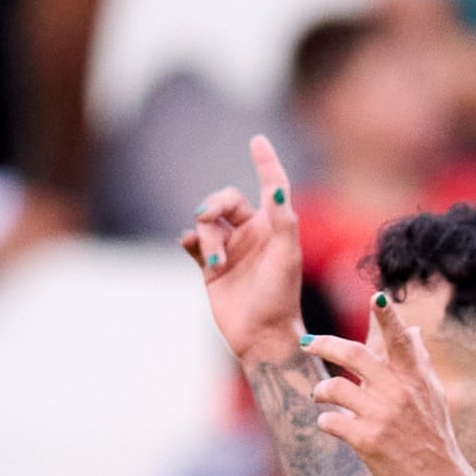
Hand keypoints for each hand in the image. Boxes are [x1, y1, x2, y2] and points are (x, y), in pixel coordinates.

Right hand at [180, 136, 309, 362]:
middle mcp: (252, 233)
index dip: (265, 162)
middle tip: (206, 219)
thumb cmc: (280, 296)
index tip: (257, 140)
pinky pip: (192, 242)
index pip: (270, 185)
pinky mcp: (210, 267)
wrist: (261, 335)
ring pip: (205, 221)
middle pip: (224, 199)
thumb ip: (282, 219)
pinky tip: (188, 247)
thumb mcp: (287, 256)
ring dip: (204, 236)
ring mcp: (230, 249)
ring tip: (214, 262)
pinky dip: (189, 240)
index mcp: (275, 226)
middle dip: (212, 205)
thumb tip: (278, 186)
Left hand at [303, 305, 475, 475]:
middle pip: (353, 354)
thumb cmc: (433, 438)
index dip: (388, 317)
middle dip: (323, 344)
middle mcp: (398, 392)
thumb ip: (418, 361)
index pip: (399, 340)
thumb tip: (412, 329)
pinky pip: (330, 421)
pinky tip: (331, 425)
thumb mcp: (432, 395)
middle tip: (306, 342)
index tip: (377, 296)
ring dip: (320, 391)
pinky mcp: (367, 440)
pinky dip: (326, 421)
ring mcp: (382, 416)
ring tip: (320, 397)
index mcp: (415, 379)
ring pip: (333, 387)